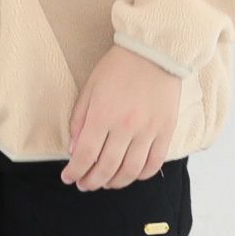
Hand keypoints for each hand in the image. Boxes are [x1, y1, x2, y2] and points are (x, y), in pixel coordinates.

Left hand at [61, 45, 181, 190]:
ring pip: (130, 171)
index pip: (85, 155)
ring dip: (115, 183)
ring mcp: (148, 130)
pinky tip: (132, 175)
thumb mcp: (90, 87)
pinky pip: (154, 163)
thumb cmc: (118, 66)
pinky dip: (141, 175)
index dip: (75, 171)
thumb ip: (80, 119)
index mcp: (103, 115)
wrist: (153, 51)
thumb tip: (73, 149)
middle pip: (106, 167)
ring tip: (106, 183)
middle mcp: (125, 127)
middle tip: (85, 185)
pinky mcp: (165, 131)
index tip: (69, 178)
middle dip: (92, 181)